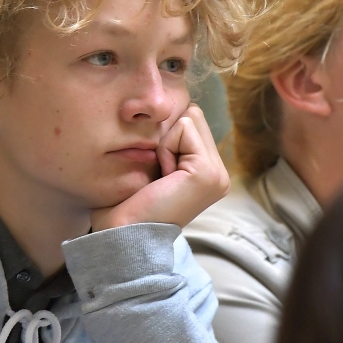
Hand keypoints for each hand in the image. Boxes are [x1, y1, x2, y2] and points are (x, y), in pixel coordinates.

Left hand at [91, 105, 229, 230]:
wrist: (123, 232)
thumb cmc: (127, 201)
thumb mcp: (155, 164)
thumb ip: (170, 141)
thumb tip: (169, 109)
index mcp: (208, 172)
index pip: (192, 122)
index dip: (166, 136)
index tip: (156, 172)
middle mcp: (219, 173)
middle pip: (193, 115)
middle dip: (168, 136)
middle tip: (158, 173)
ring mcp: (217, 174)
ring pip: (190, 118)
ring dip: (166, 143)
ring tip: (160, 176)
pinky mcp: (208, 172)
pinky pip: (184, 128)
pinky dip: (166, 148)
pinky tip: (162, 177)